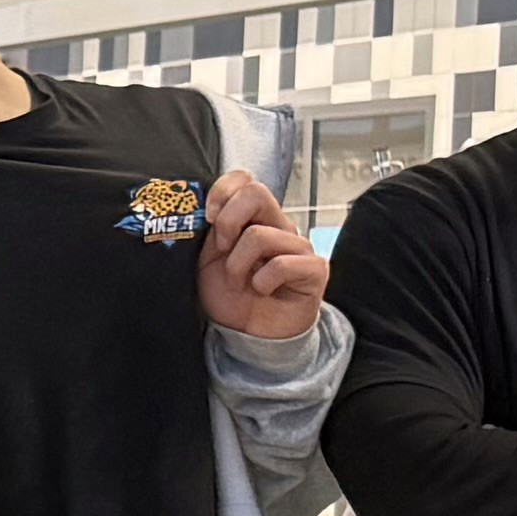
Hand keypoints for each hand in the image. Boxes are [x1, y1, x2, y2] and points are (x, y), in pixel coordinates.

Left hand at [198, 168, 329, 340]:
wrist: (248, 336)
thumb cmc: (229, 296)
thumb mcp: (206, 259)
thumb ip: (209, 230)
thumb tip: (201, 205)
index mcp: (253, 218)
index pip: (245, 180)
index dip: (222, 192)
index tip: (209, 218)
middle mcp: (279, 226)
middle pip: (257, 193)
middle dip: (228, 222)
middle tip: (221, 250)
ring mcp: (299, 247)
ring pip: (261, 235)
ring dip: (237, 265)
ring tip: (239, 284)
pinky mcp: (315, 270)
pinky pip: (283, 263)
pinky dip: (263, 282)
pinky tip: (262, 292)